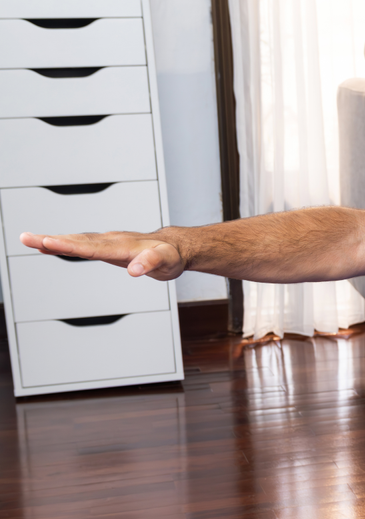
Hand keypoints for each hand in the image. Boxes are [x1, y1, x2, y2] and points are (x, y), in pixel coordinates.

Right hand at [20, 231, 184, 280]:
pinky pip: (80, 244)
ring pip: (76, 240)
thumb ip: (151, 263)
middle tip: (26, 238)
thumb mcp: (167, 261)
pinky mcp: (106, 246)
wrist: (175, 247)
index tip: (49, 243)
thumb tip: (134, 270)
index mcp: (122, 246)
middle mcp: (111, 240)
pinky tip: (47, 245)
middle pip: (77, 240)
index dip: (70, 246)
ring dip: (51, 240)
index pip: (92, 247)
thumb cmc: (171, 255)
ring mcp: (107, 242)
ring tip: (27, 239)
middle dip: (51, 240)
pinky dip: (62, 244)